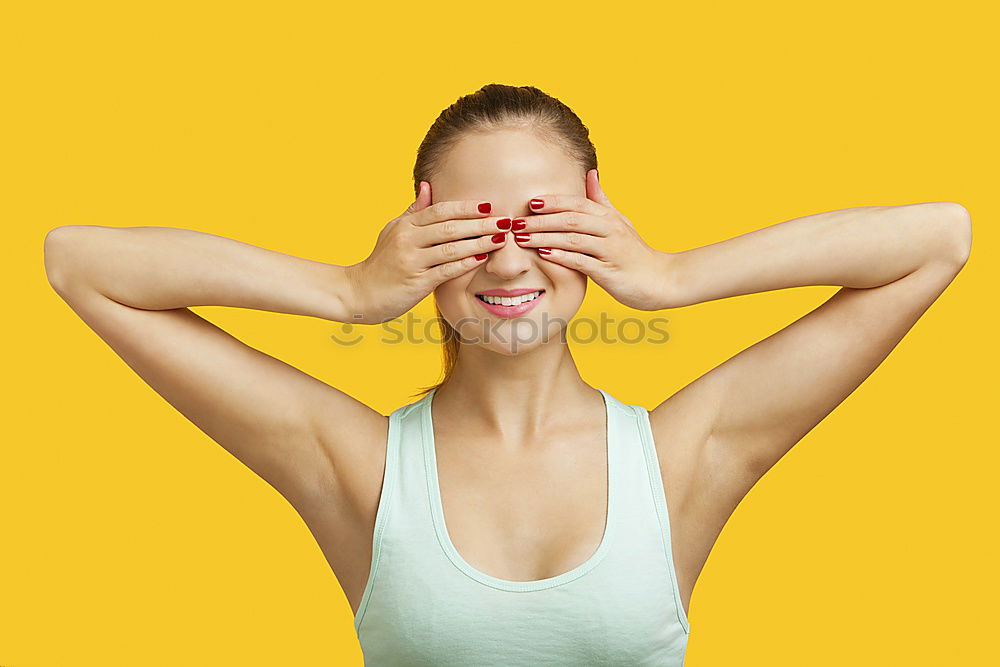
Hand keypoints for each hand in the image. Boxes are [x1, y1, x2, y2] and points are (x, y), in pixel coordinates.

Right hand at [344, 182, 509, 323]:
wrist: (358, 292)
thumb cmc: (380, 262)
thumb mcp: (393, 231)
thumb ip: (414, 211)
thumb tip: (427, 185)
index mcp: (405, 225)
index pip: (440, 210)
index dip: (466, 208)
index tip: (489, 206)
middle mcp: (407, 239)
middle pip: (450, 226)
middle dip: (481, 223)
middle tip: (505, 221)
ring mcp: (411, 261)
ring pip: (451, 247)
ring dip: (479, 242)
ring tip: (501, 238)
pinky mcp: (416, 282)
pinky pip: (446, 270)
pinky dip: (466, 263)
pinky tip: (482, 258)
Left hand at [513, 169, 672, 310]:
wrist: (662, 280)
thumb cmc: (636, 253)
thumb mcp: (620, 222)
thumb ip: (602, 200)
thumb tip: (591, 173)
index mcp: (609, 217)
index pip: (578, 203)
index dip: (554, 201)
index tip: (530, 202)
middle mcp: (610, 230)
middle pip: (571, 218)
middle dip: (542, 219)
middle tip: (517, 222)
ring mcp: (610, 250)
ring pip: (573, 238)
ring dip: (545, 236)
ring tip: (523, 237)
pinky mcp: (609, 272)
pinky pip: (581, 261)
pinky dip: (561, 256)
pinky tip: (544, 254)